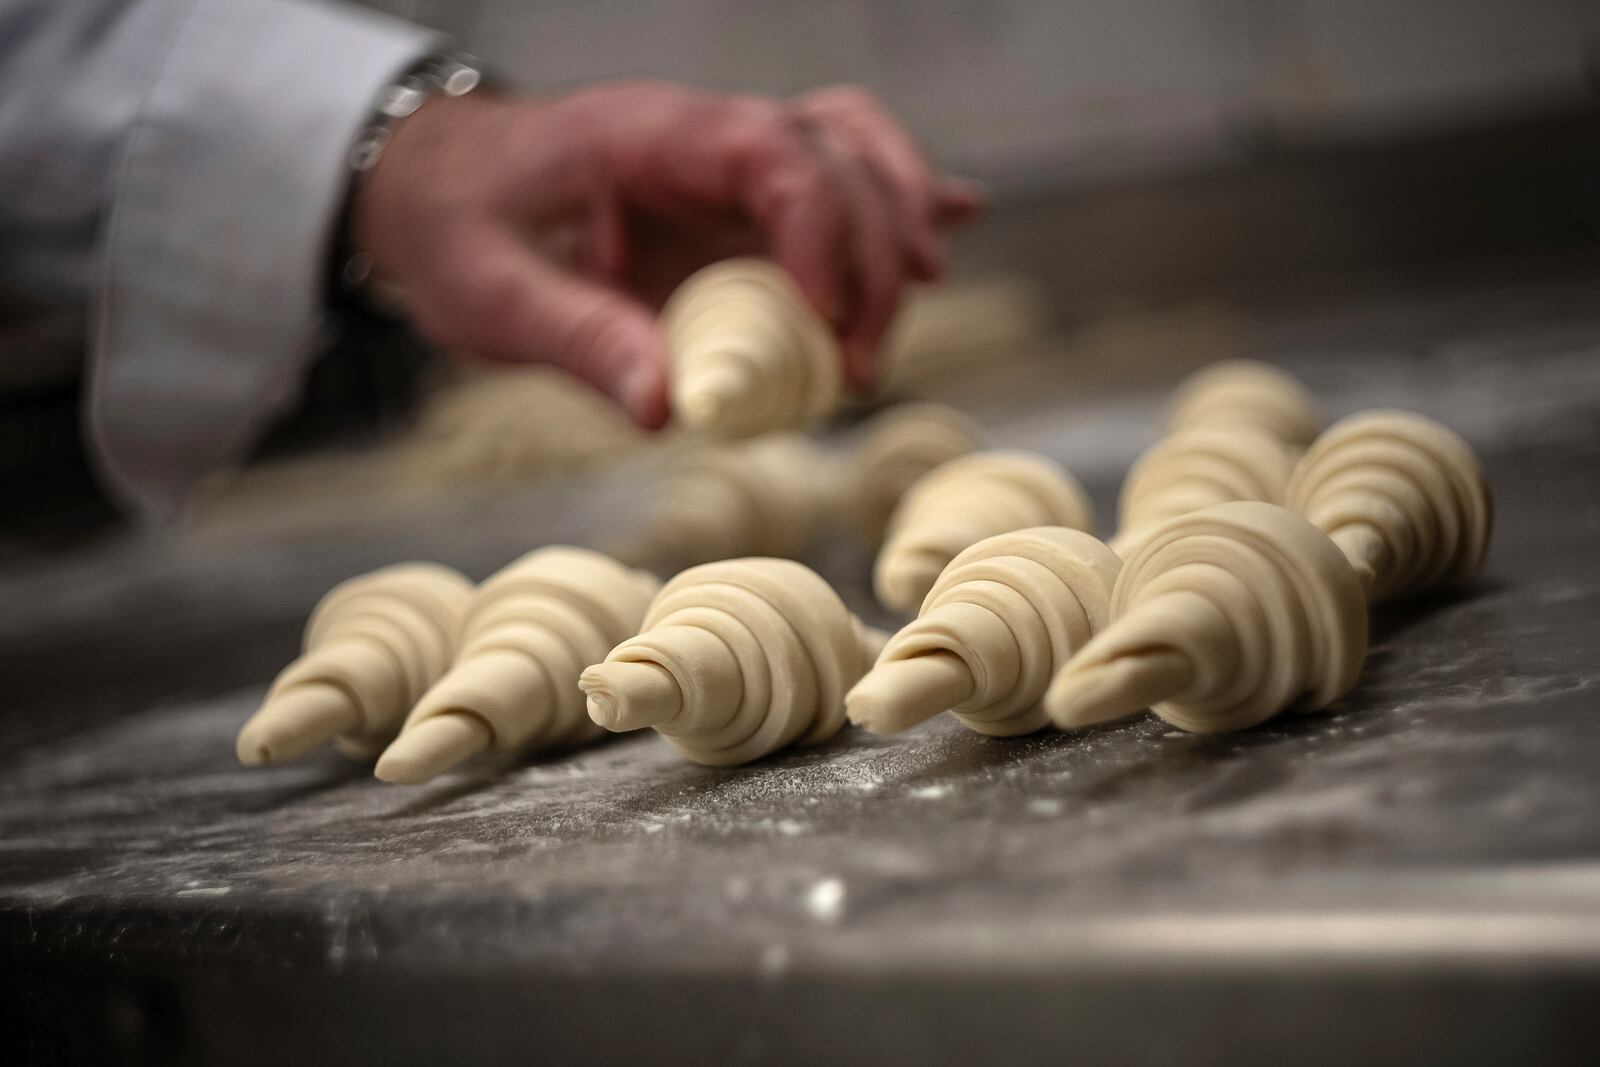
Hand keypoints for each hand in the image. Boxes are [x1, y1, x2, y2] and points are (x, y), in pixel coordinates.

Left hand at [352, 81, 981, 427]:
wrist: (439, 184)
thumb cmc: (460, 226)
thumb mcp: (491, 293)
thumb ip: (579, 342)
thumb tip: (665, 410)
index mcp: (651, 138)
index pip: (775, 156)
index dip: (824, 235)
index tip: (829, 327)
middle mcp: (709, 135)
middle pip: (839, 157)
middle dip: (874, 258)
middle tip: (860, 368)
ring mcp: (731, 160)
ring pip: (857, 152)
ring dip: (900, 221)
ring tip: (919, 297)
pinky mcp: (740, 196)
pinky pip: (839, 173)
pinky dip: (899, 198)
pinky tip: (950, 224)